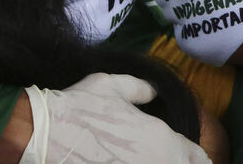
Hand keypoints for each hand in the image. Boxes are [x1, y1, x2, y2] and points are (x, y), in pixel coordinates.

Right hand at [21, 73, 210, 163]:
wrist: (44, 132)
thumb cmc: (79, 107)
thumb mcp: (111, 86)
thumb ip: (139, 88)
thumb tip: (153, 91)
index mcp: (161, 138)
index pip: (198, 158)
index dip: (194, 157)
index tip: (189, 157)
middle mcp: (157, 162)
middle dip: (178, 163)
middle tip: (164, 158)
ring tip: (142, 160)